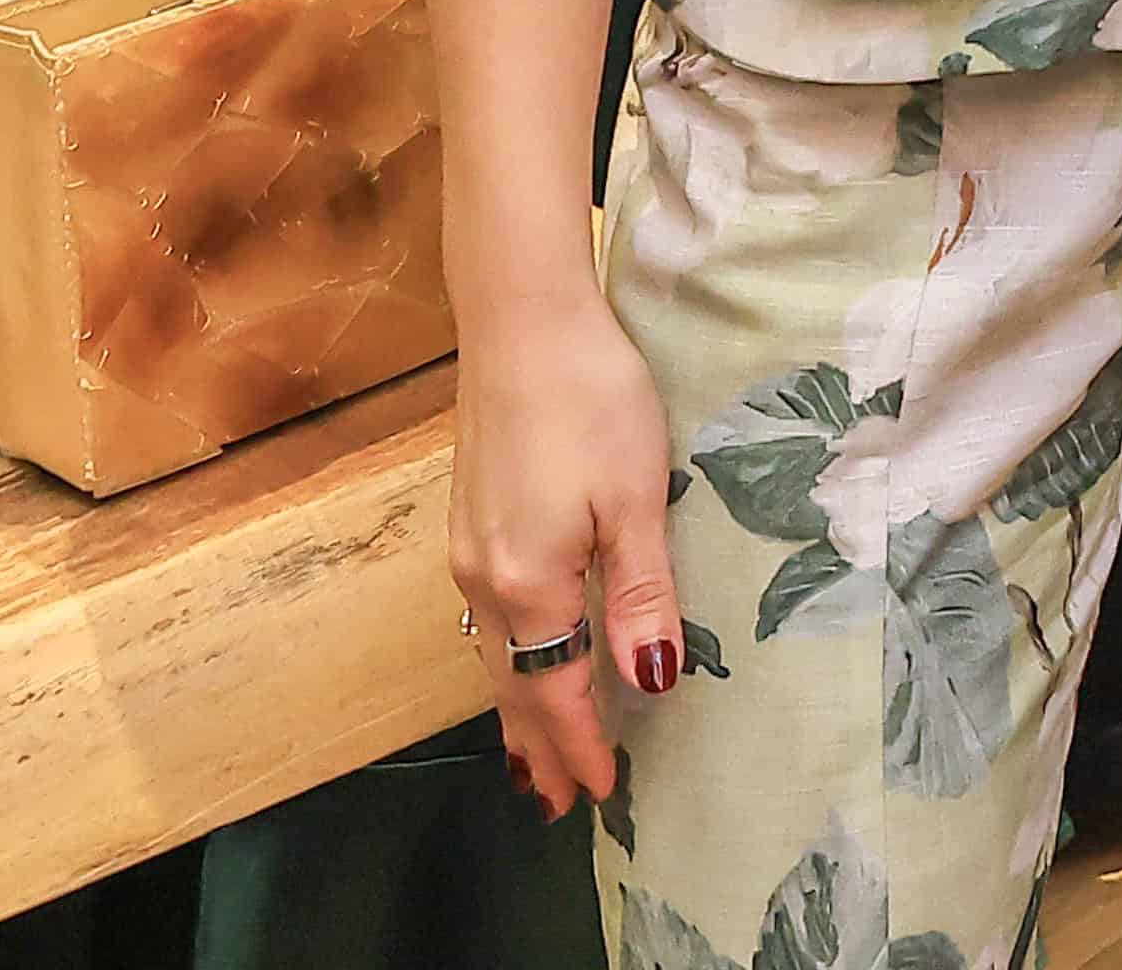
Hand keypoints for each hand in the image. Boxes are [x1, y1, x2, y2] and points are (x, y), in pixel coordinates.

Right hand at [452, 296, 686, 815]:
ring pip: (494, 655)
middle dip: (537, 746)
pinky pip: (487, 620)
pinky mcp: (469, 520)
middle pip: (513, 686)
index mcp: (529, 585)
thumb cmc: (591, 398)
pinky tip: (521, 657)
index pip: (557, 691)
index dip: (580, 744)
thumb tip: (654, 682)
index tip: (600, 794)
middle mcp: (483, 581)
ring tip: (534, 753)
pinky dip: (506, 660)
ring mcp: (466, 550)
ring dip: (517, 708)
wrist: (522, 319)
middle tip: (555, 803)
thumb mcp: (636, 499)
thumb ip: (642, 595)